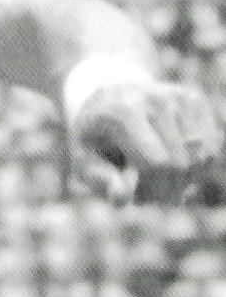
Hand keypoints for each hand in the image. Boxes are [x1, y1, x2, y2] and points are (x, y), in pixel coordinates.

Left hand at [70, 77, 223, 203]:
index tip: (139, 199)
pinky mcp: (195, 100)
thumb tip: (122, 199)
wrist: (109, 97)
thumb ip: (100, 181)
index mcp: (124, 113)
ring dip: (185, 180)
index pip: (158, 164)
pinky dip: (197, 167)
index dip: (153, 192)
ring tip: (159, 178)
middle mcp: (157, 99)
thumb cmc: (95, 137)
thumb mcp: (84, 160)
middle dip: (167, 189)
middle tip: (148, 194)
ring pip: (203, 157)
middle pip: (181, 164)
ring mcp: (180, 97)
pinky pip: (212, 148)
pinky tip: (174, 165)